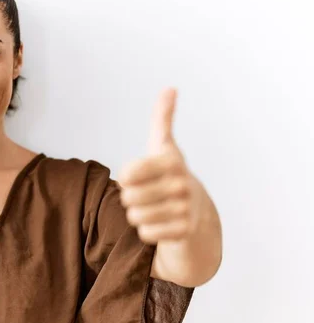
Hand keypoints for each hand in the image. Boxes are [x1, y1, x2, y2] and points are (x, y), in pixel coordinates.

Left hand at [118, 88, 206, 244]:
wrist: (196, 210)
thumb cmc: (169, 174)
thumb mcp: (163, 145)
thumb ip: (162, 118)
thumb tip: (170, 88)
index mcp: (172, 161)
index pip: (126, 174)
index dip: (125, 177)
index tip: (136, 176)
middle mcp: (182, 184)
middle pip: (128, 197)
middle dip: (131, 198)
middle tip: (147, 195)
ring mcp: (186, 209)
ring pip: (135, 216)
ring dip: (138, 215)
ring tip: (153, 208)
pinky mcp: (184, 231)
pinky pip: (146, 233)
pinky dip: (148, 231)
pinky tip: (161, 223)